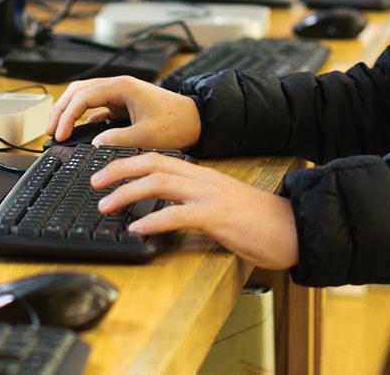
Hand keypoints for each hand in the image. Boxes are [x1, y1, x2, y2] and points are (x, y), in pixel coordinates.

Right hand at [46, 76, 201, 149]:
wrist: (197, 120)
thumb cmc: (177, 123)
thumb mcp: (148, 136)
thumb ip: (119, 139)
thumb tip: (95, 144)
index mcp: (123, 87)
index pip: (83, 96)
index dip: (67, 116)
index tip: (58, 134)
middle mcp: (118, 86)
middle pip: (77, 90)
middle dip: (60, 109)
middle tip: (49, 132)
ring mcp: (119, 93)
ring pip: (83, 95)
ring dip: (68, 110)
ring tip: (56, 129)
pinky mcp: (121, 104)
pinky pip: (94, 106)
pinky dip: (81, 116)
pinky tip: (76, 131)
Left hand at [91, 153, 298, 269]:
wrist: (295, 228)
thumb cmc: (260, 223)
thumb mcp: (220, 208)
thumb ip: (193, 206)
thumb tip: (161, 216)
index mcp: (203, 176)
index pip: (159, 159)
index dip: (129, 161)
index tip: (104, 169)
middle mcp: (203, 180)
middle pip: (153, 163)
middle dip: (119, 169)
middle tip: (94, 181)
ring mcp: (211, 196)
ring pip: (160, 183)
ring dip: (128, 193)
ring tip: (106, 205)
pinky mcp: (218, 217)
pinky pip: (179, 215)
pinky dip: (153, 220)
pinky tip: (137, 229)